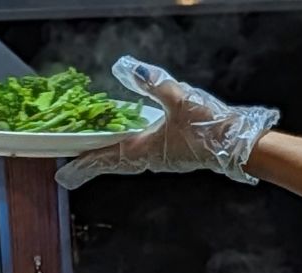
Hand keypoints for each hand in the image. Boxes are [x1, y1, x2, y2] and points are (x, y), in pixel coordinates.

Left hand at [56, 56, 278, 189]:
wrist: (236, 145)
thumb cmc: (209, 127)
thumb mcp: (179, 98)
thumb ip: (153, 82)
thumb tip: (128, 67)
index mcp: (145, 149)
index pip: (107, 158)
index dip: (84, 165)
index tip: (64, 174)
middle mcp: (149, 158)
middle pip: (112, 163)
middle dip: (90, 164)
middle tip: (69, 169)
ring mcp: (160, 158)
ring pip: (125, 160)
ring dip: (106, 159)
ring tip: (88, 156)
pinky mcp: (170, 155)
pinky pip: (138, 154)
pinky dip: (123, 151)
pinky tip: (121, 142)